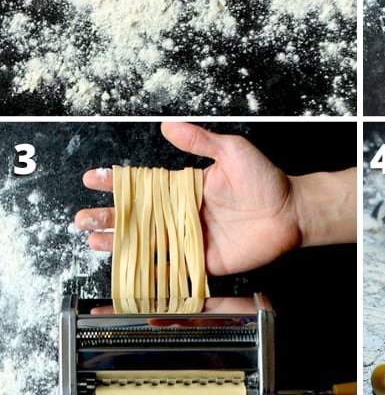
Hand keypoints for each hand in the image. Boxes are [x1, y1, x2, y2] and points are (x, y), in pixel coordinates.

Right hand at [74, 122, 355, 274]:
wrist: (291, 212)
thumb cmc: (265, 179)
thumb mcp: (231, 152)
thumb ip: (200, 140)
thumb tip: (167, 125)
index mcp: (186, 186)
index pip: (144, 183)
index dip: (117, 181)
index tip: (94, 178)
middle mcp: (184, 212)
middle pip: (138, 215)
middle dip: (108, 216)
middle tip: (82, 217)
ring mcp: (191, 238)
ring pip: (146, 241)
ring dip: (118, 241)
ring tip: (91, 240)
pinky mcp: (203, 260)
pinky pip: (171, 266)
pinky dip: (149, 268)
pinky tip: (126, 268)